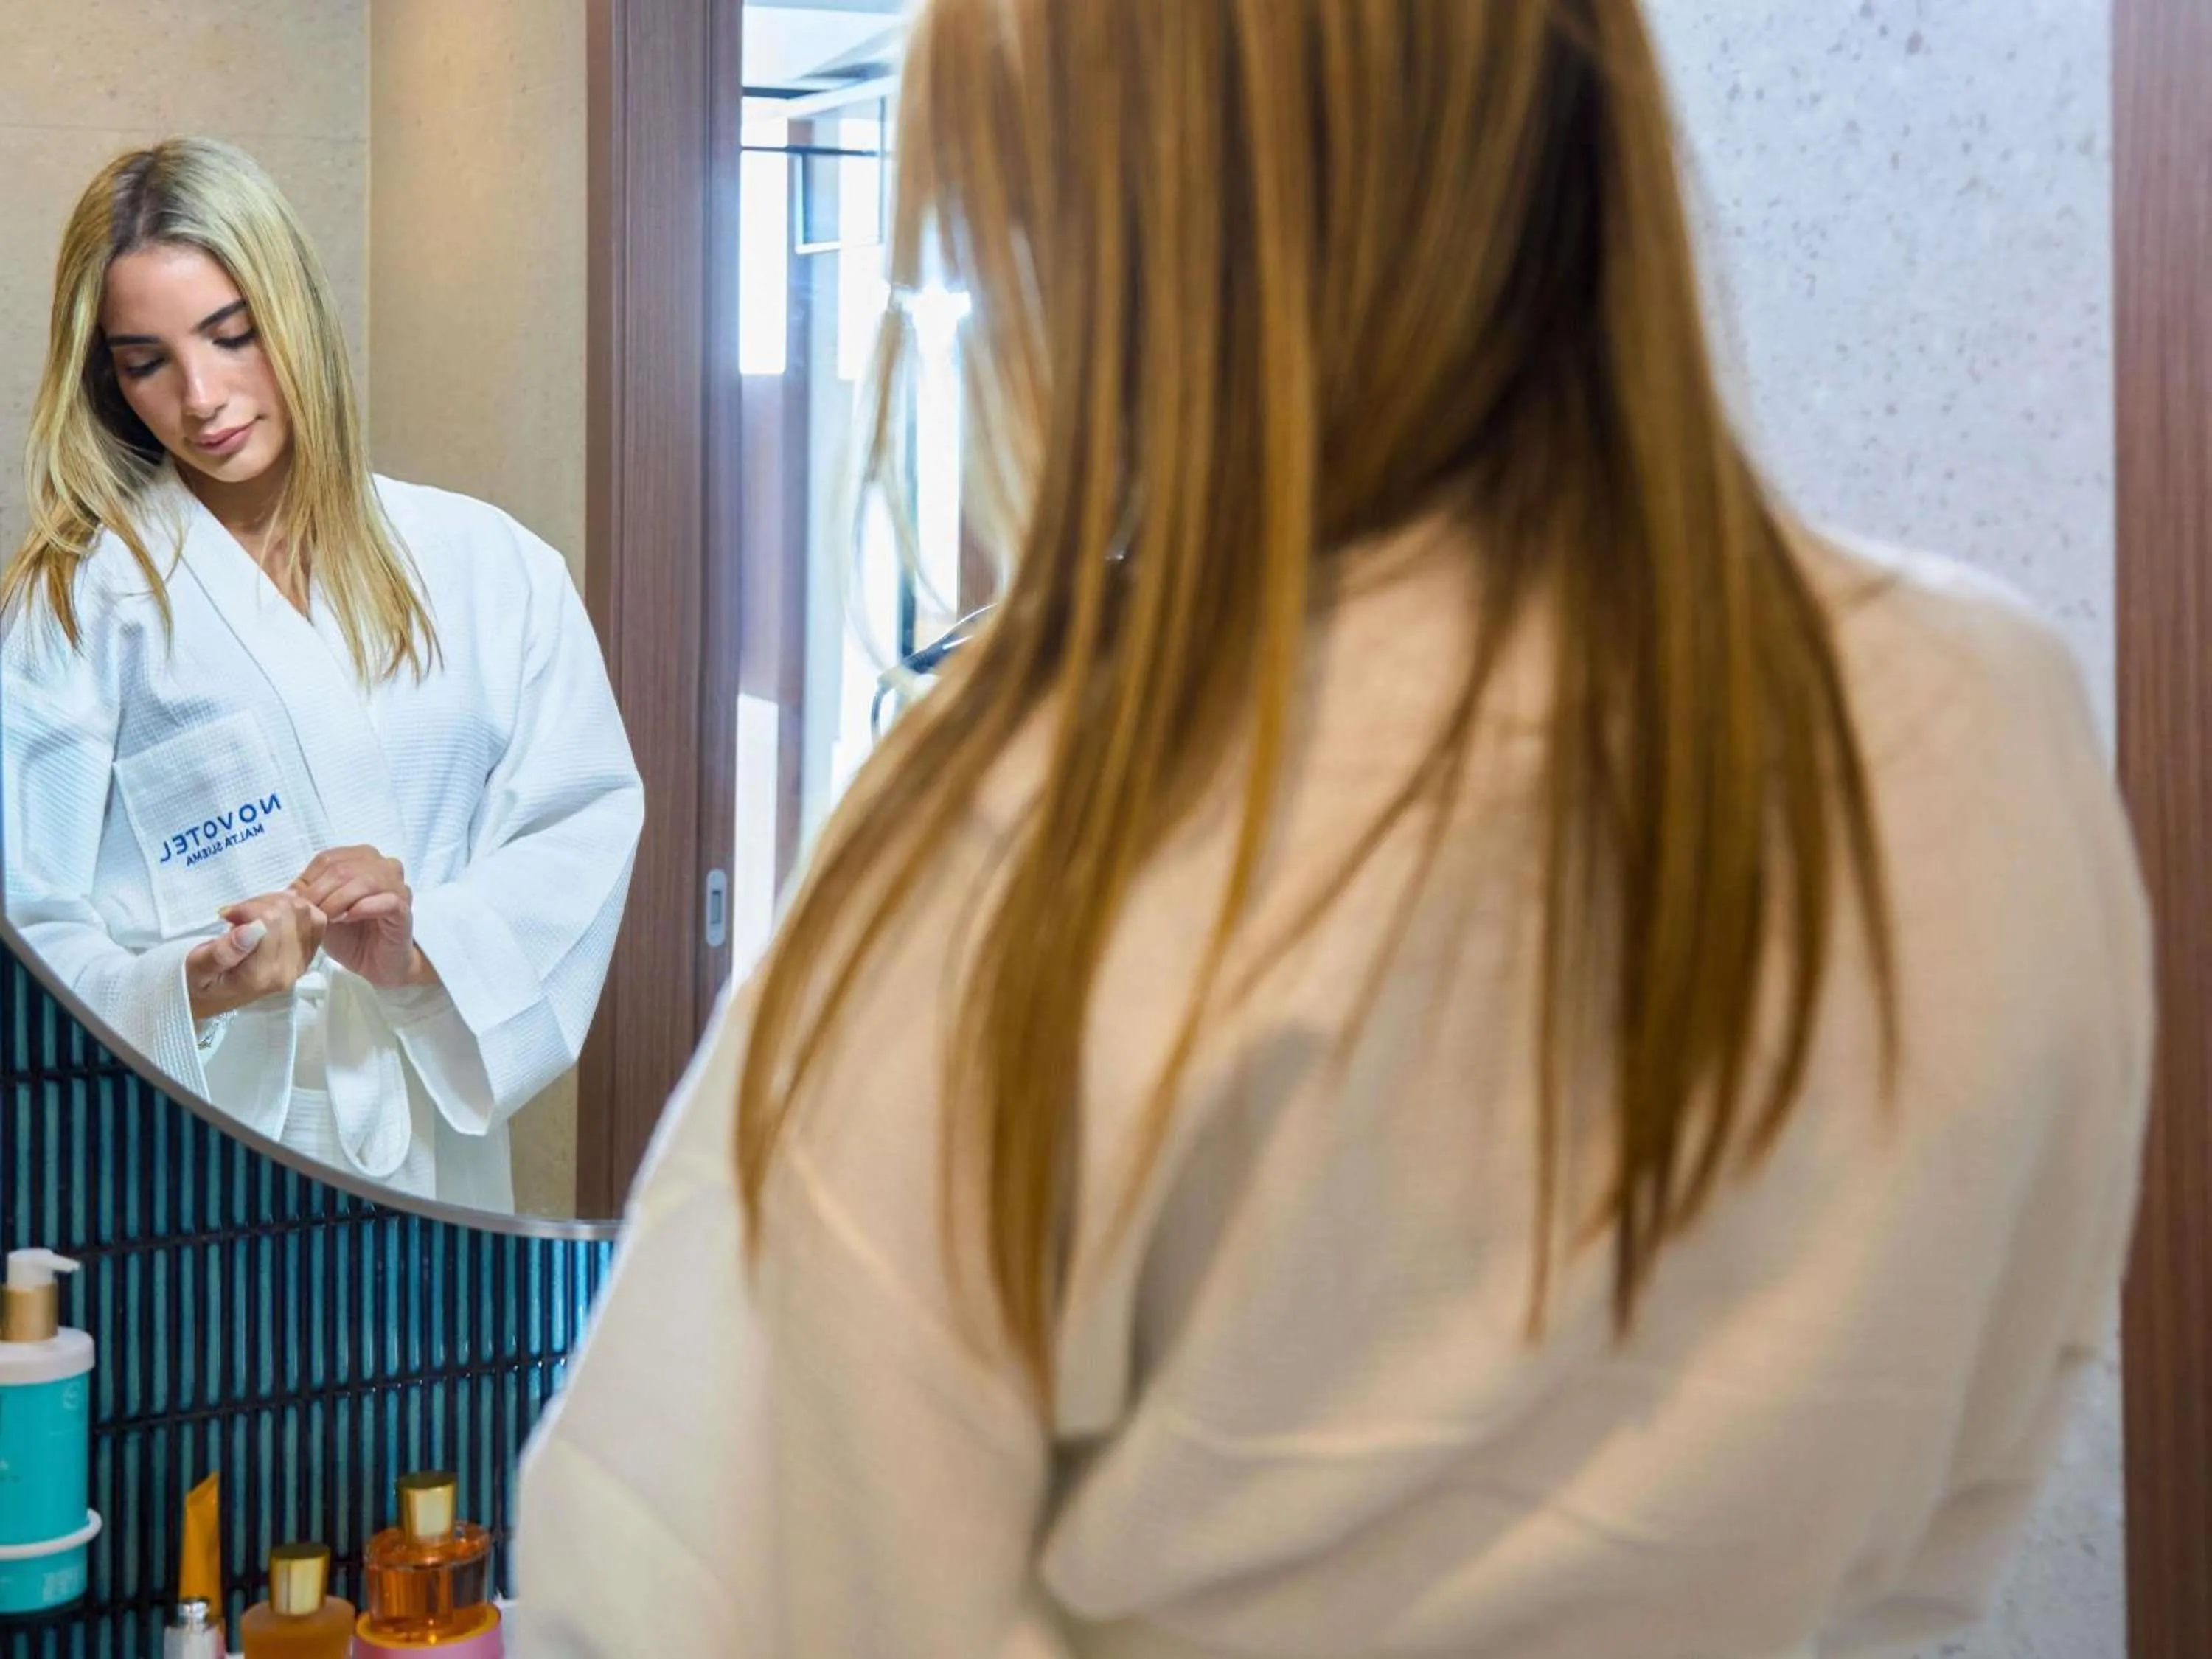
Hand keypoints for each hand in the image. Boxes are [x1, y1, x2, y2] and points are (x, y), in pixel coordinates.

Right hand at [186, 891, 325, 1021]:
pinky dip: (293, 909)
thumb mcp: (197, 969)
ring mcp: (303, 962)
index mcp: (262, 974)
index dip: (248, 908)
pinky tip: (269, 916)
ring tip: (252, 915)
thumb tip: (252, 929)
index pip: (271, 920)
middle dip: (262, 903)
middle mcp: (290, 969)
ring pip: (306, 912)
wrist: (212, 999)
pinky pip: (315, 920)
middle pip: (292, 912)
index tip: (228, 916)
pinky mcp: (308, 954)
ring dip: (278, 903)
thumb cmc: (199, 982)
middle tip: (238, 914)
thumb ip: (222, 952)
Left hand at [292, 845, 434, 988]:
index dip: (308, 879)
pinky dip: (362, 908)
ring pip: (364, 881)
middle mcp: (383, 866)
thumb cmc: (351, 936)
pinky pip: (385, 901)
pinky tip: (349, 919)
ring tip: (328, 919)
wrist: (378, 964)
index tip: (296, 902)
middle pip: (344, 868)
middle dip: (320, 892)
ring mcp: (397, 886)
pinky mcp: (405, 908)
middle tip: (309, 914)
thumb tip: (288, 891)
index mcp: (361, 860)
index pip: (328, 859)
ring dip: (339, 901)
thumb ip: (310, 897)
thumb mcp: (322, 913)